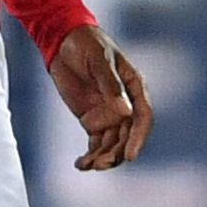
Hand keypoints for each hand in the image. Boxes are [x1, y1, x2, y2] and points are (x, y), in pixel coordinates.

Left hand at [45, 24, 151, 170]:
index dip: (138, 138)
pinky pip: (95, 144)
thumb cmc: (86, 45)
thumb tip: (124, 112)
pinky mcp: (92, 121)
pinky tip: (81, 165)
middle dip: (117, 152)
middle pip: (127, 135)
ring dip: (103, 157)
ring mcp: (109, 114)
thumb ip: (111, 86)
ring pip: (112, 144)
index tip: (129, 155)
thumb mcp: (99, 61)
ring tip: (88, 165)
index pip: (143, 117)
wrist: (63, 41)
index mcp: (135, 87)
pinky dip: (89, 155)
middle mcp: (125, 104)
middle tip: (102, 164)